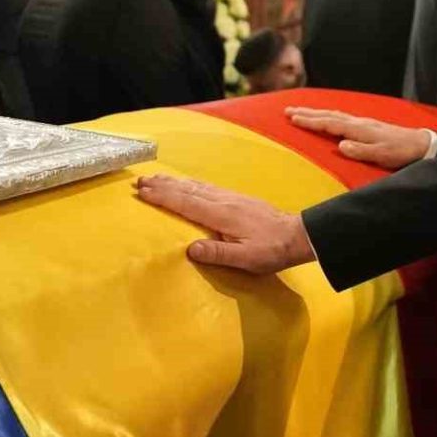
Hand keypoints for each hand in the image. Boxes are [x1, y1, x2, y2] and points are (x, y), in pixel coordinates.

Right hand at [135, 175, 314, 273]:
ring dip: (174, 182)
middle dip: (162, 185)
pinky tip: (187, 184)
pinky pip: (207, 187)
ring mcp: (231, 197)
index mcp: (222, 215)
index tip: (142, 192)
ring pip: (197, 186)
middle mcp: (224, 201)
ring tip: (156, 178)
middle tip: (139, 180)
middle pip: (187, 190)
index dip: (163, 197)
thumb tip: (189, 249)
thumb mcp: (246, 258)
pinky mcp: (237, 199)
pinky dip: (191, 184)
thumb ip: (218, 254)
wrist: (298, 235)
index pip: (186, 204)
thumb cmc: (272, 250)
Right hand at [286, 106, 433, 169]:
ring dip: (317, 113)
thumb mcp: (380, 155)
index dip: (310, 121)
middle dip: (308, 113)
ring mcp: (363, 122)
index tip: (292, 118)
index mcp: (359, 129)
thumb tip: (340, 146)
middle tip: (288, 110)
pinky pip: (342, 117)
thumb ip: (360, 151)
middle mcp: (359, 122)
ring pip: (334, 114)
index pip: (329, 123)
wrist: (419, 144)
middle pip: (329, 115)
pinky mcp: (367, 125)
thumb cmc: (399, 152)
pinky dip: (329, 115)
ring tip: (302, 111)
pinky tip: (328, 117)